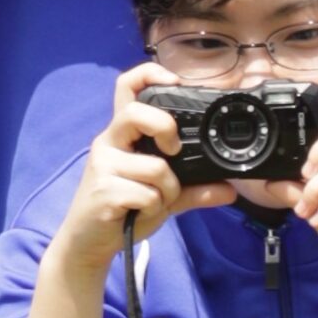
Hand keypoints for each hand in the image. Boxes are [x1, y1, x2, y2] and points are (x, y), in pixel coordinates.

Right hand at [46, 66, 235, 288]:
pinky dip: (155, 208)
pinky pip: (147, 195)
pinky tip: (140, 212)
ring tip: (155, 201)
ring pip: (154, 166)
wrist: (87, 243)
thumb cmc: (123, 210)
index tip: (175, 82)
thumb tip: (230, 189)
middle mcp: (109, 142)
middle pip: (135, 113)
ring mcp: (103, 166)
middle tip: (173, 150)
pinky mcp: (103, 191)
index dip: (149, 74)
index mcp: (122, 134)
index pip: (126, 87)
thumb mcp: (162, 196)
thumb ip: (193, 189)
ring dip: (167, 190)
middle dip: (164, 128)